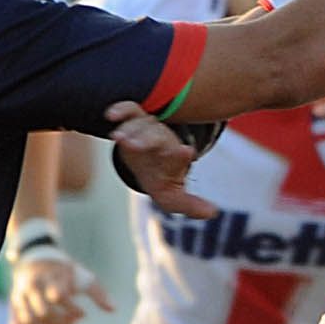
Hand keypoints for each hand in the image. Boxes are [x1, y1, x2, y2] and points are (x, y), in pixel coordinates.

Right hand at [10, 248, 113, 323]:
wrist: (37, 260)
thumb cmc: (65, 273)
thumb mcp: (83, 277)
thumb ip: (97, 293)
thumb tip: (112, 310)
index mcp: (50, 277)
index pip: (58, 296)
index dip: (72, 311)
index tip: (82, 314)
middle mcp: (31, 287)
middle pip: (43, 313)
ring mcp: (19, 298)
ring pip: (29, 323)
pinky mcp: (13, 308)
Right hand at [104, 100, 215, 218]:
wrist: (147, 160)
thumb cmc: (160, 178)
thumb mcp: (172, 196)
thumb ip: (190, 205)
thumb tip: (213, 213)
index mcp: (174, 157)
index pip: (179, 156)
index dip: (182, 156)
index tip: (186, 152)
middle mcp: (161, 140)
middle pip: (156, 137)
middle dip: (147, 140)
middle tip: (135, 145)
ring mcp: (146, 128)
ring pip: (140, 125)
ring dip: (129, 130)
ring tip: (118, 138)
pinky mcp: (132, 121)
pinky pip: (128, 110)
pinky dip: (120, 110)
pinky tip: (111, 115)